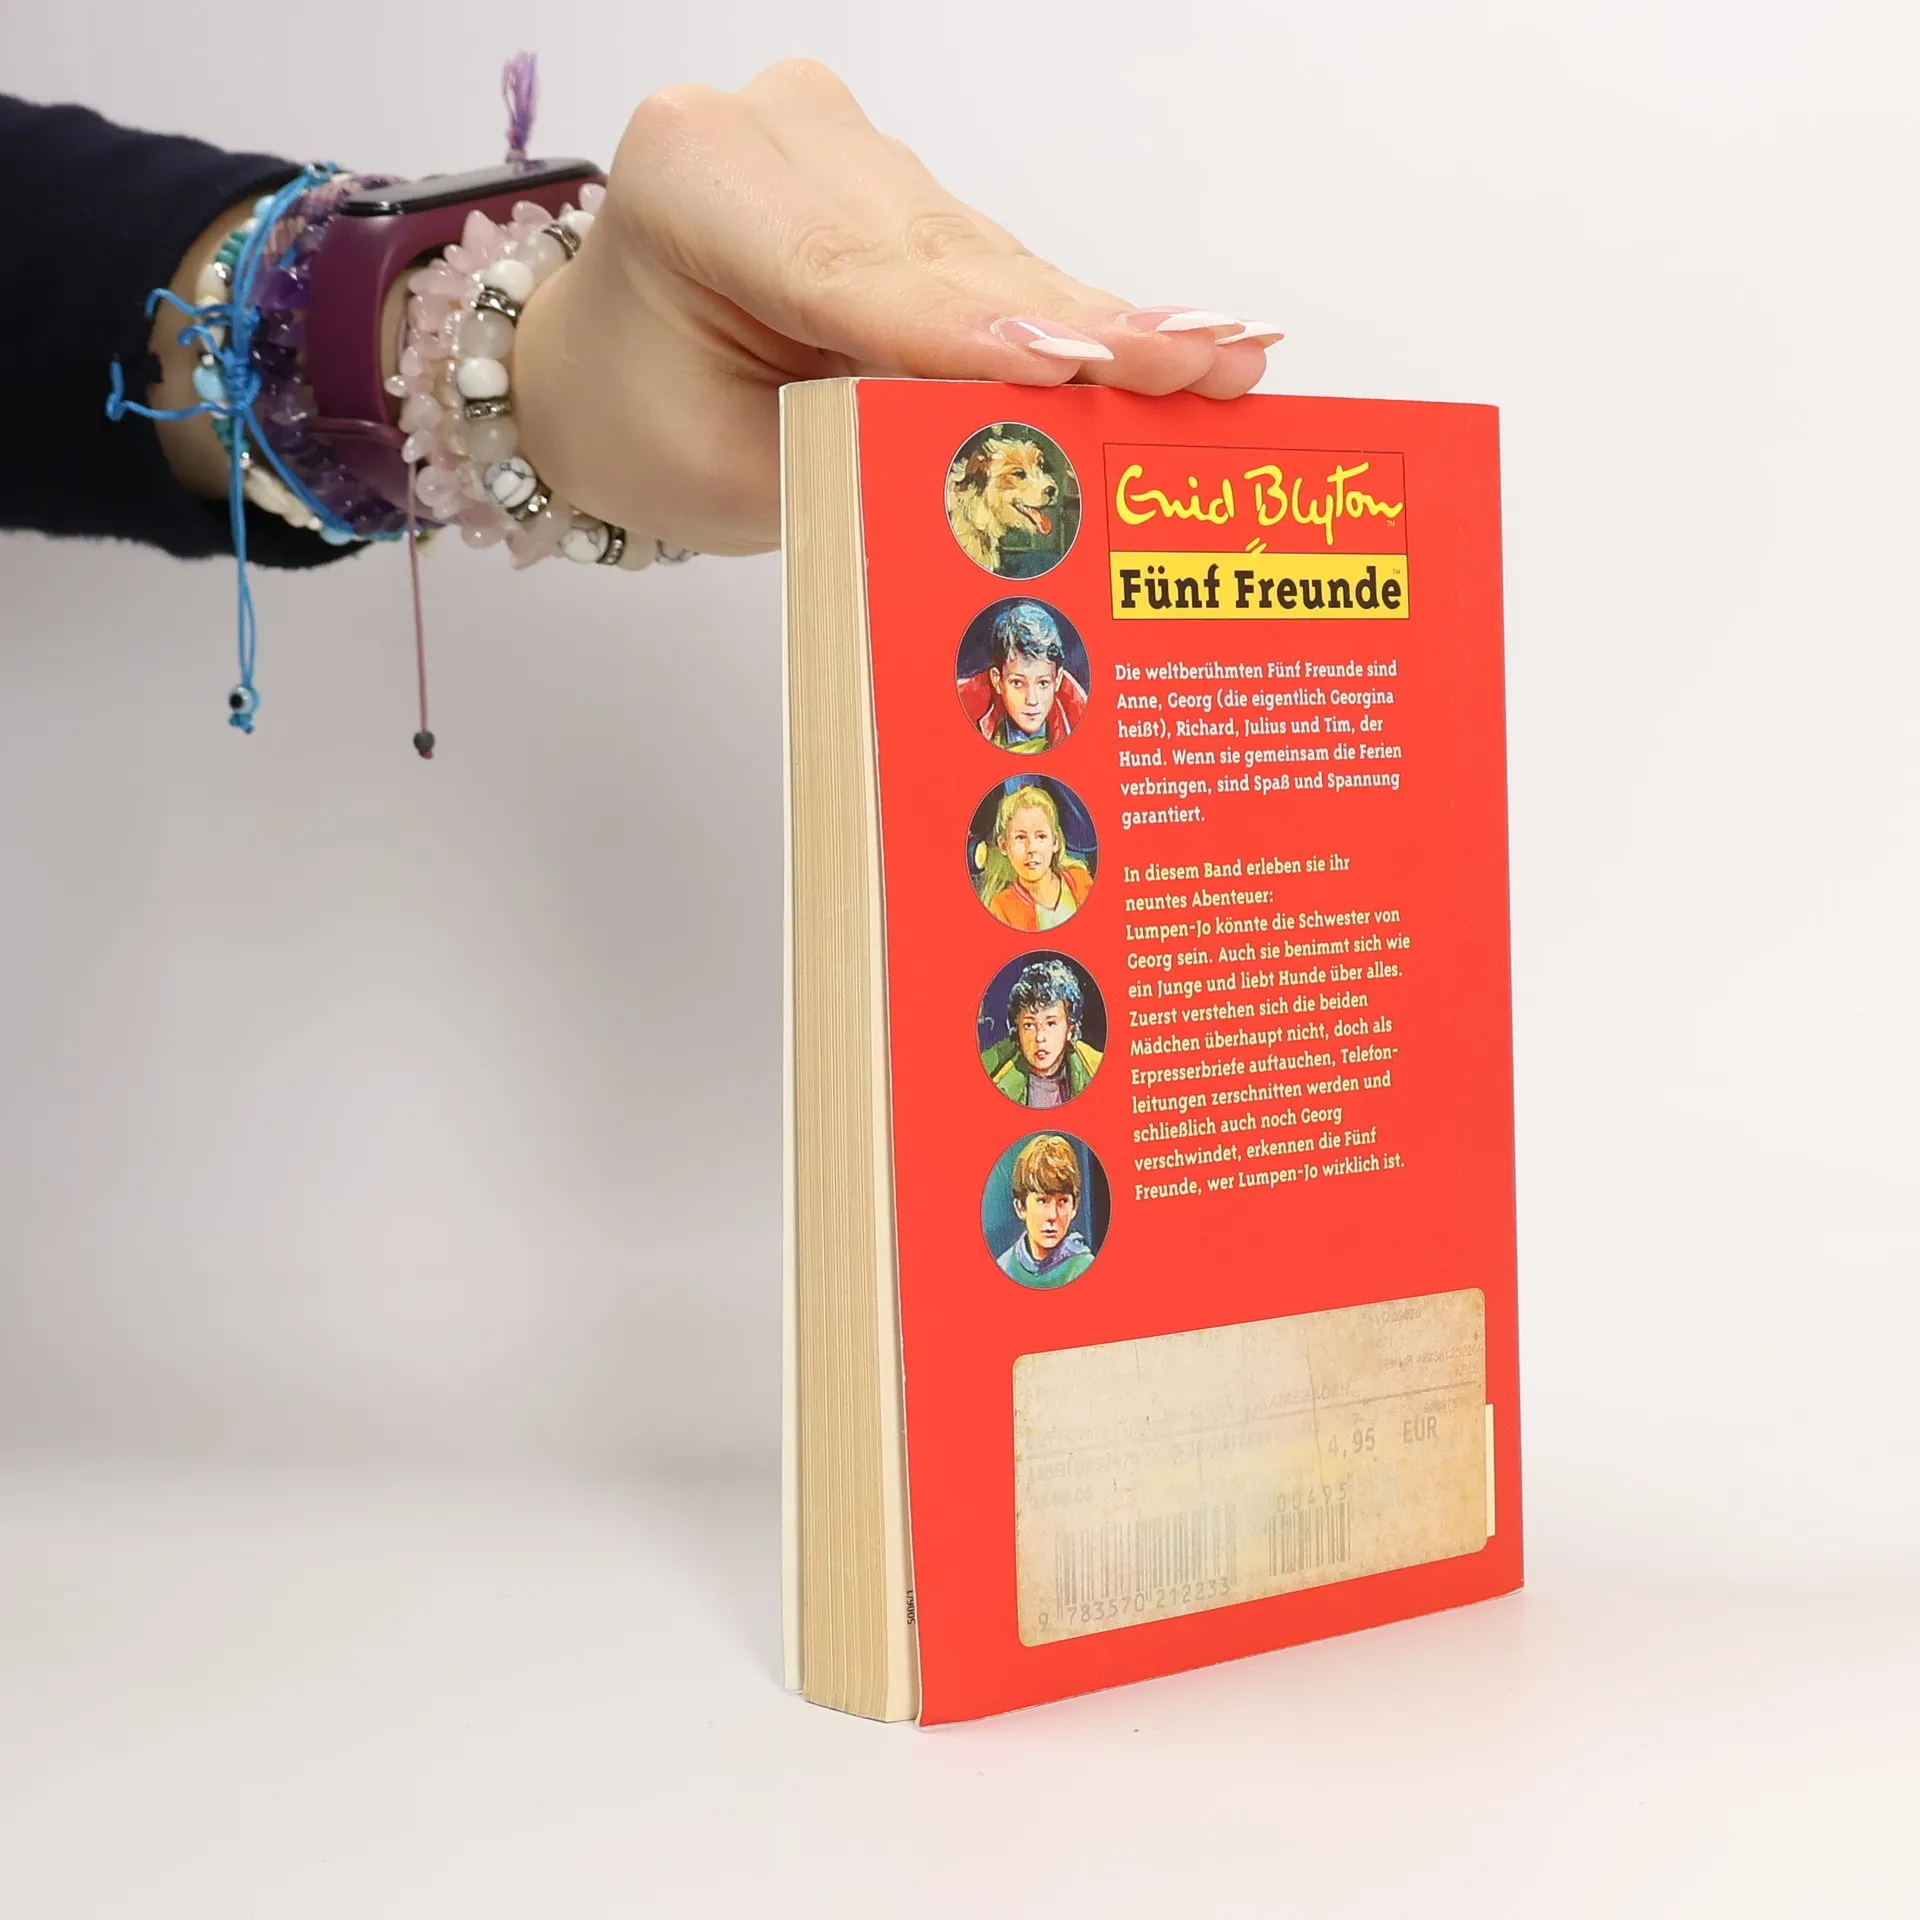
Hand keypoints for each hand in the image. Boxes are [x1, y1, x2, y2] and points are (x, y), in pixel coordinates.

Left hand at [513, 61, 1280, 556]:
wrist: (601, 375)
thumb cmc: (645, 429)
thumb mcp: (736, 473)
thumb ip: (860, 452)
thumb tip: (1012, 449)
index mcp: (693, 183)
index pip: (851, 273)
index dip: (976, 329)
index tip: (1083, 364)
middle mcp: (774, 135)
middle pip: (943, 257)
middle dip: (1078, 330)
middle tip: (1210, 369)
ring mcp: (837, 143)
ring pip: (985, 256)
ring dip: (1101, 326)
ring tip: (1221, 363)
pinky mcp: (886, 175)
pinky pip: (990, 259)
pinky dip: (1074, 315)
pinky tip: (1174, 335)